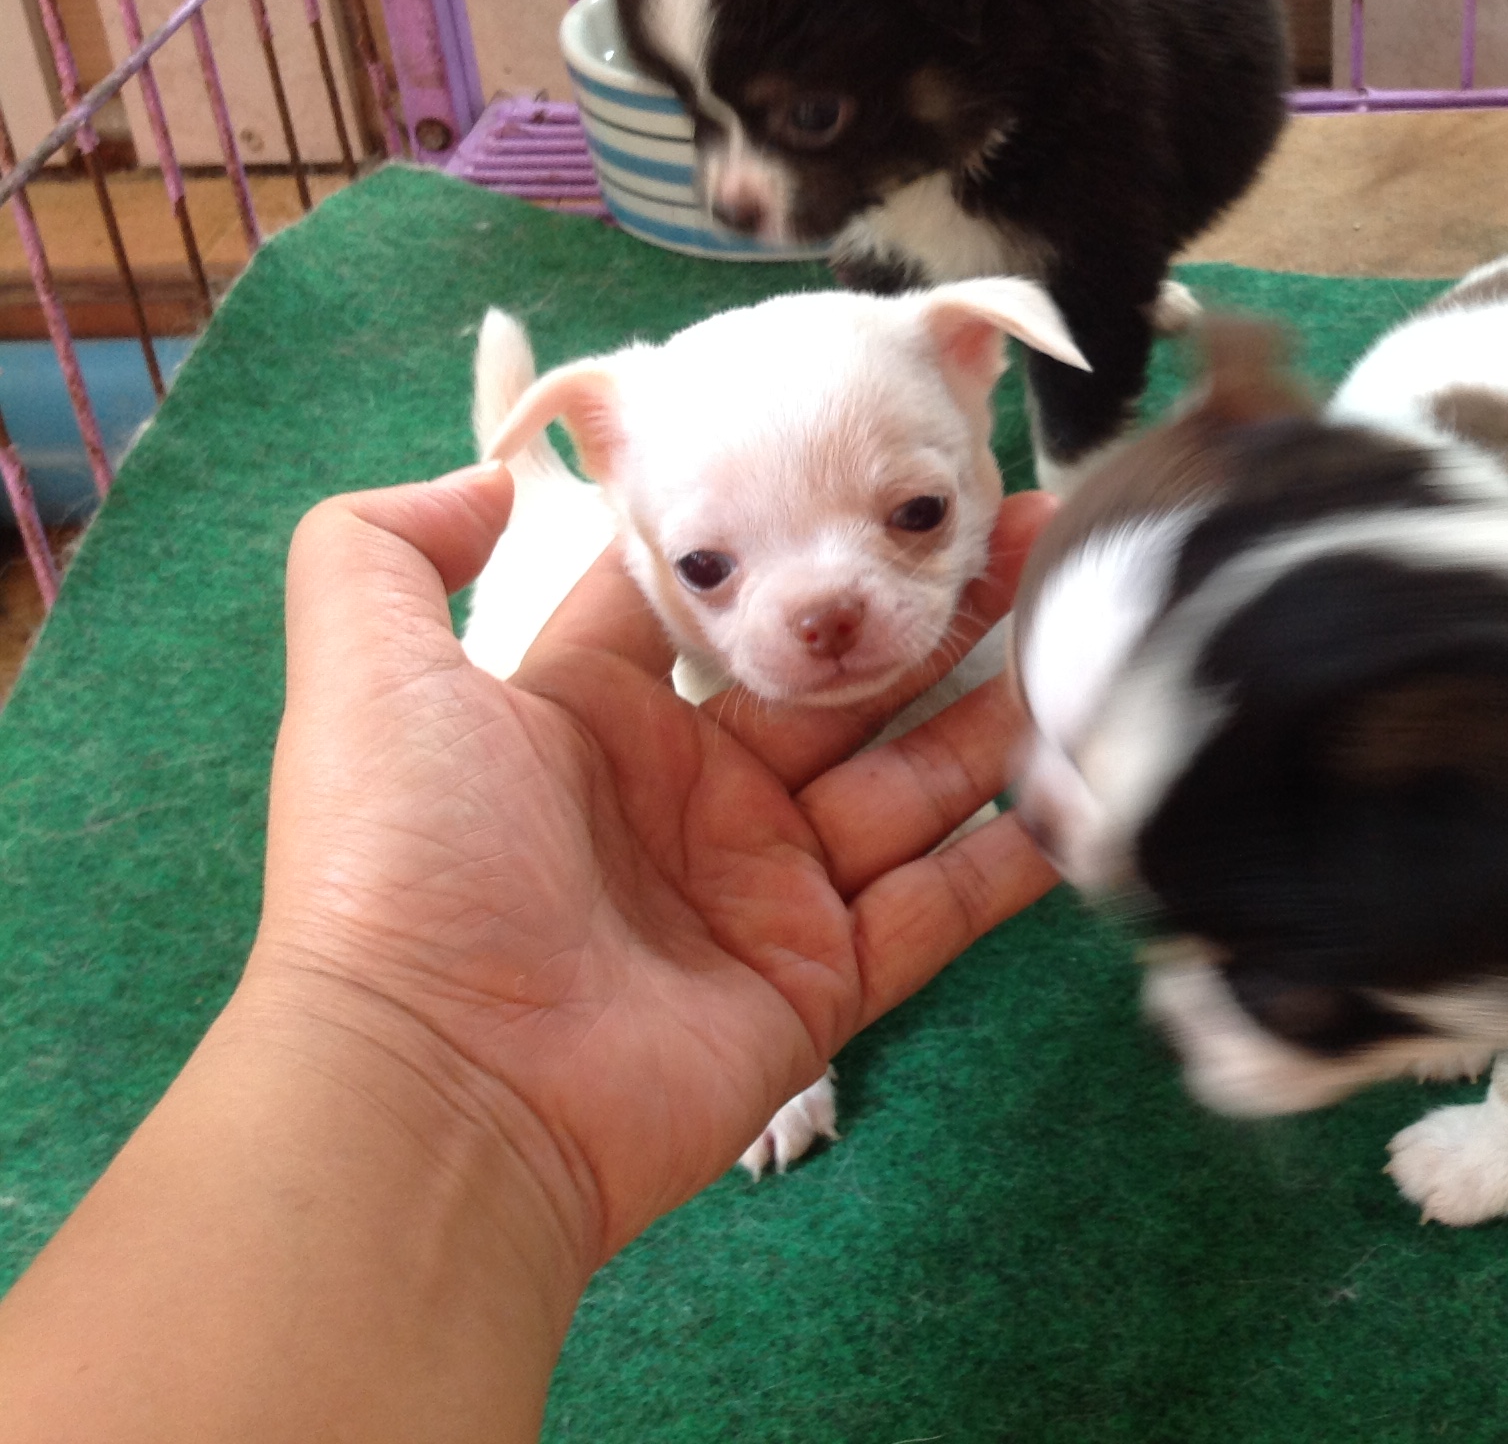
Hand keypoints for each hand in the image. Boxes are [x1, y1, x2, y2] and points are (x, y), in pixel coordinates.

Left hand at [256, 463, 1058, 1270]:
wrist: (442, 1089)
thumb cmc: (408, 865)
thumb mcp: (363, 674)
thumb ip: (384, 546)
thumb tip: (486, 476)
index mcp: (596, 717)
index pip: (725, 609)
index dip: (803, 547)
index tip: (887, 482)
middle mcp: (694, 795)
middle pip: (841, 685)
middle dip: (932, 611)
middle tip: (1031, 535)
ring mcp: (766, 892)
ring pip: (909, 782)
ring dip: (994, 712)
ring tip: (1084, 632)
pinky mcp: (823, 981)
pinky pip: (938, 905)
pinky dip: (1011, 853)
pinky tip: (1084, 785)